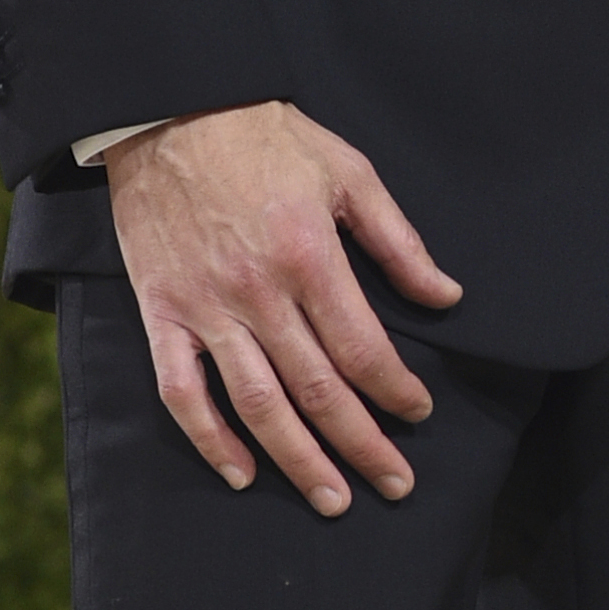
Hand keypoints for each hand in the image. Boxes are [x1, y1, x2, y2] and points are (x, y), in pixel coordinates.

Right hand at [105, 102, 460, 513]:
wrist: (169, 109)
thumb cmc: (266, 137)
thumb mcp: (348, 173)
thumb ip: (399, 243)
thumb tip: (447, 297)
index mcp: (309, 257)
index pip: (363, 350)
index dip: (396, 391)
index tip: (419, 413)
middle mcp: (258, 292)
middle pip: (319, 391)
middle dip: (362, 446)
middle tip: (395, 485)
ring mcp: (205, 307)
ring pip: (257, 404)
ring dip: (298, 459)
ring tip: (333, 500)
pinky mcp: (161, 312)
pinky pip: (182, 391)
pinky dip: (209, 439)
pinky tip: (240, 474)